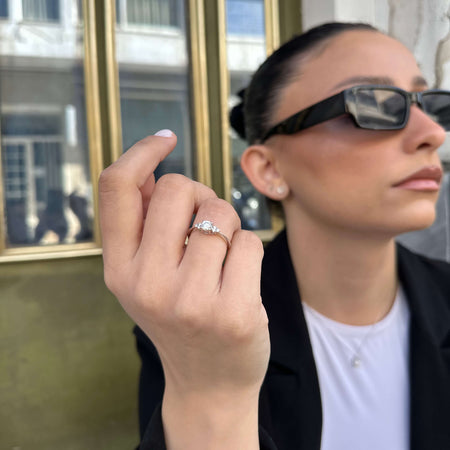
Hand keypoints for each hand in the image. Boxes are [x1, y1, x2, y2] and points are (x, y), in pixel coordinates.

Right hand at [99, 131, 269, 448]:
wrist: (208, 383)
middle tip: (205, 225)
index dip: (140, 153)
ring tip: (221, 260)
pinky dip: (248, 252)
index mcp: (119, 268)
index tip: (165, 139)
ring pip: (220, 213)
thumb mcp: (145, 277)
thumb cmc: (179, 316)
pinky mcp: (233, 312)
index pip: (117, 189)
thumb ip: (145, 224)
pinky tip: (239, 280)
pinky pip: (248, 242)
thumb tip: (153, 170)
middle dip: (200, 196)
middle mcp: (146, 283)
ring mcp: (190, 301)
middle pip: (180, 189)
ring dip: (228, 227)